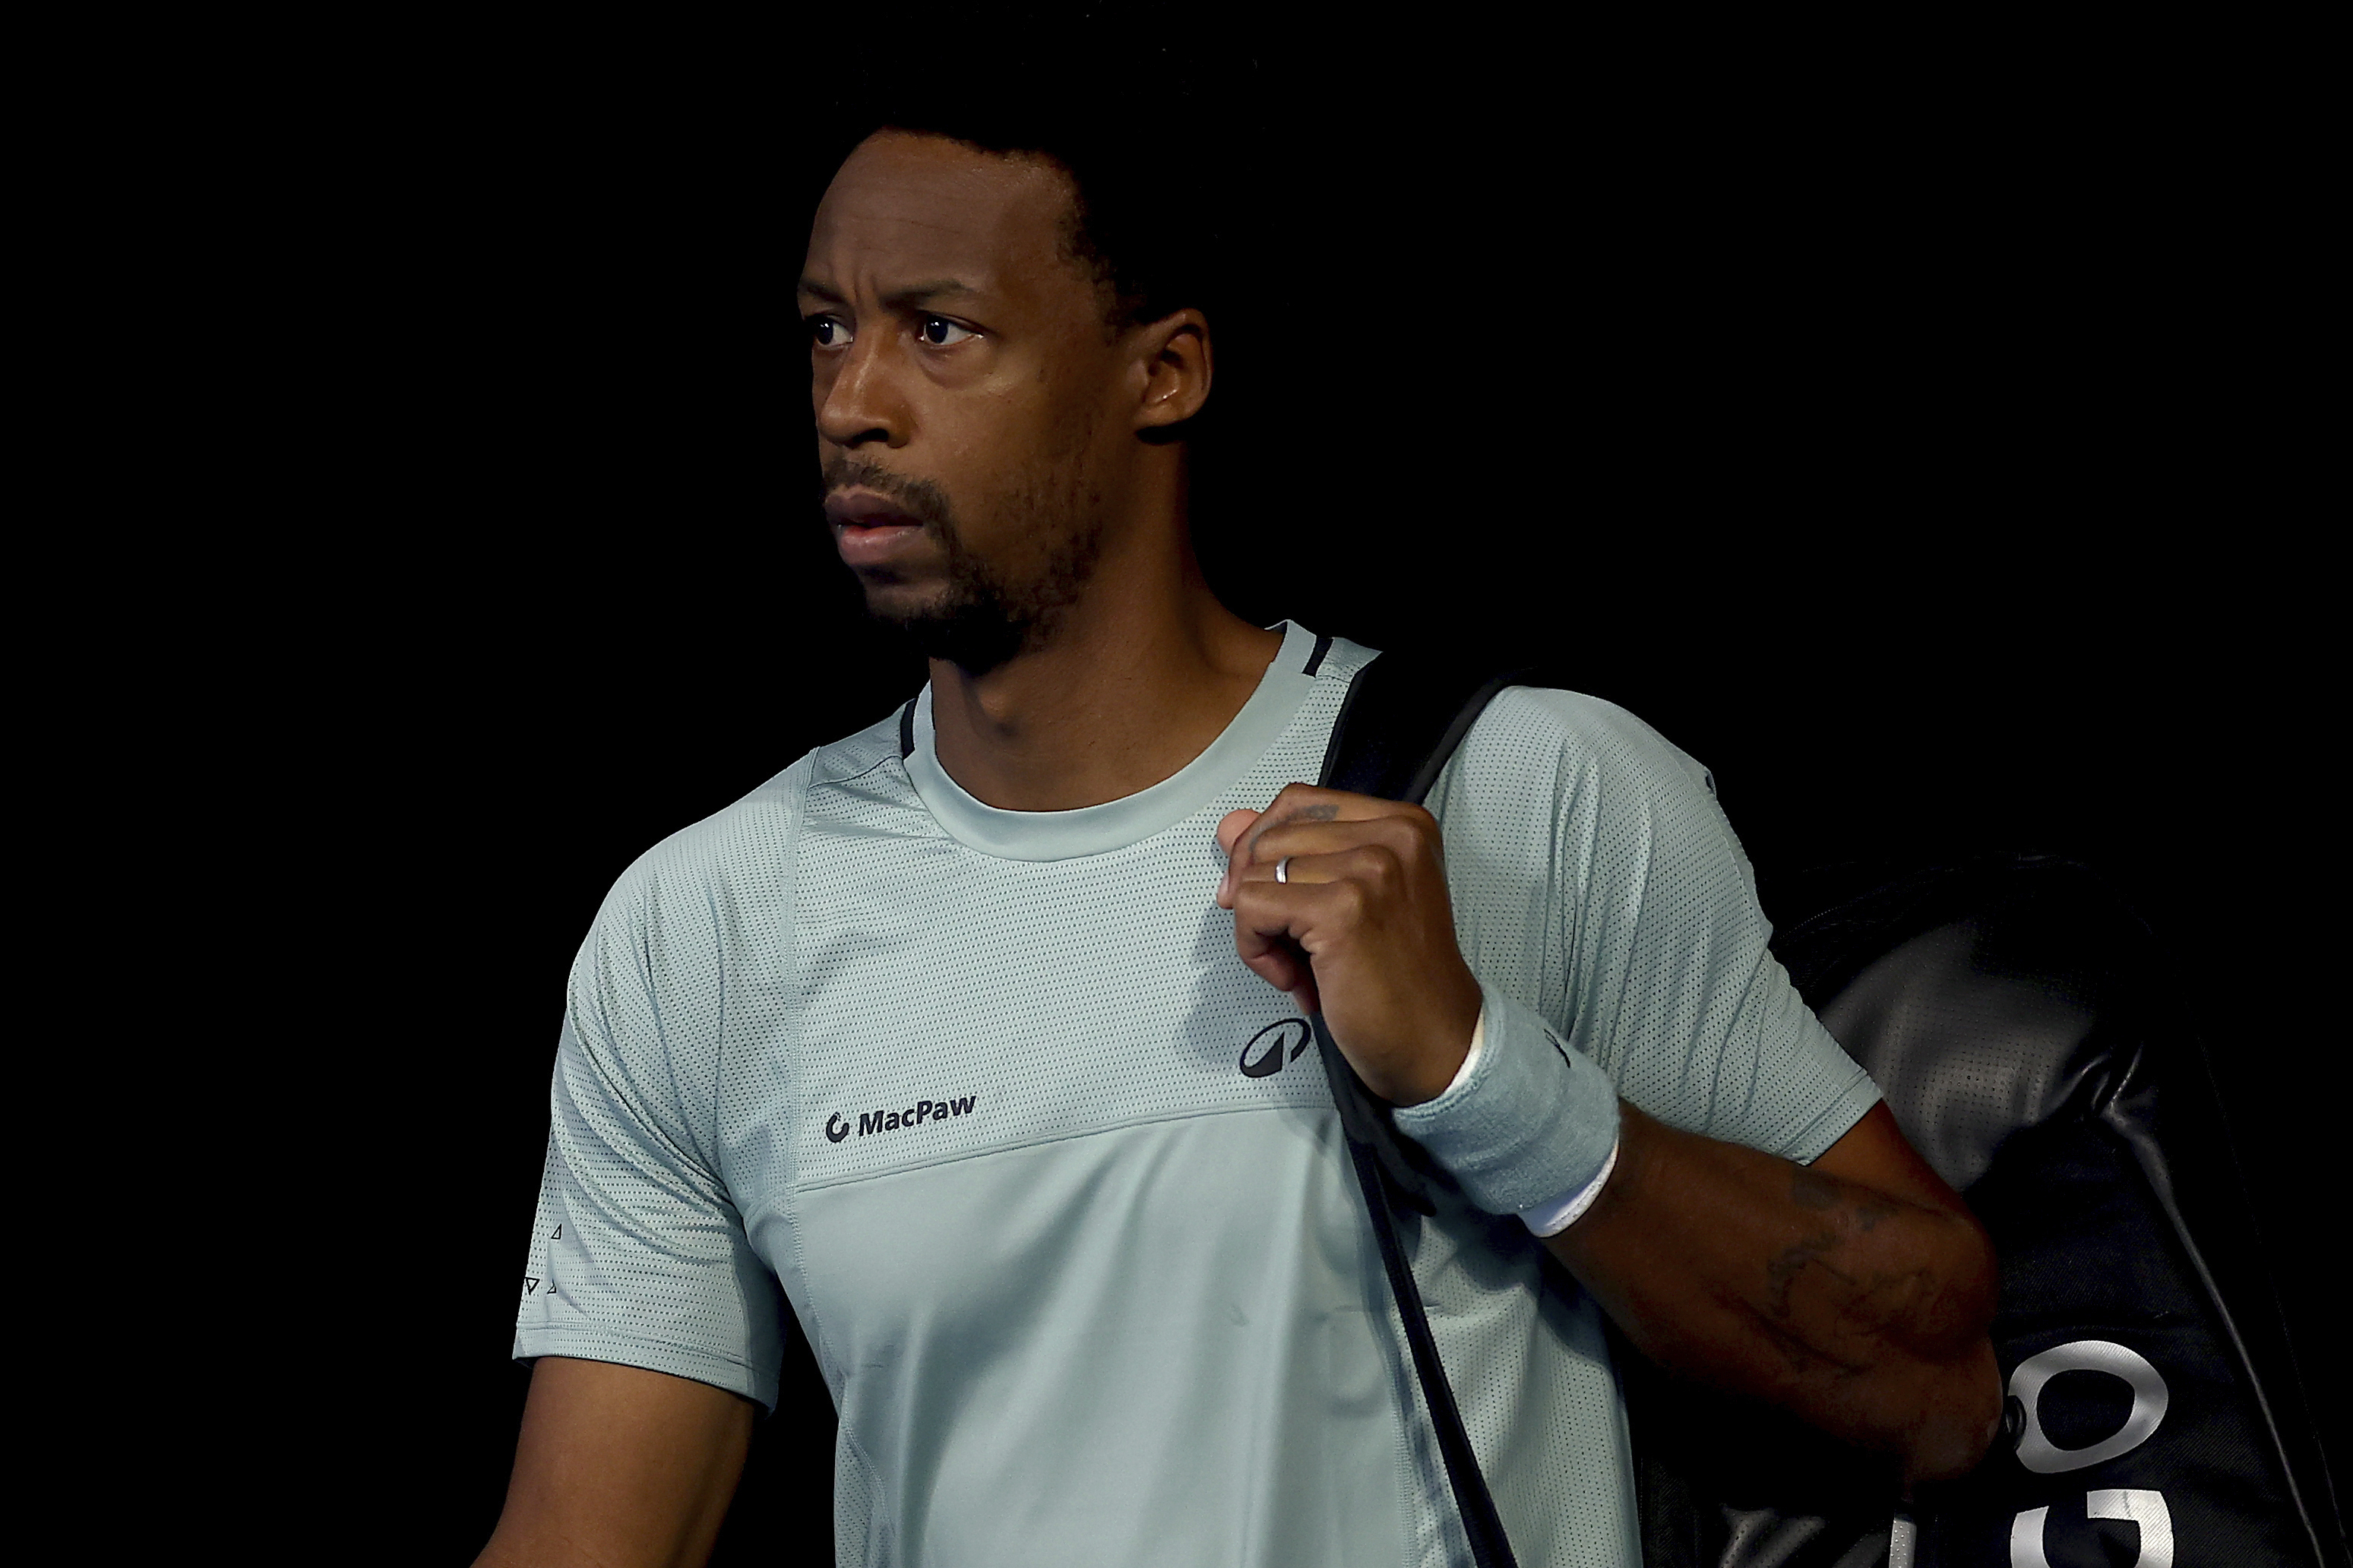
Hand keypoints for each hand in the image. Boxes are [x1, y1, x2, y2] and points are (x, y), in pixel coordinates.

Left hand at [1214, 784, 1483, 1106]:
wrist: (1436, 1041)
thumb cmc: (1398, 979)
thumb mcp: (1347, 898)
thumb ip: (1290, 853)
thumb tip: (1228, 824)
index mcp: (1401, 823)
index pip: (1296, 802)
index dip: (1265, 849)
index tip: (1271, 895)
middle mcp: (1392, 835)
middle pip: (1269, 837)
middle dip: (1260, 894)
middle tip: (1291, 945)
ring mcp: (1369, 868)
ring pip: (1253, 873)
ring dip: (1258, 929)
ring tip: (1299, 965)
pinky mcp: (1342, 909)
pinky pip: (1251, 907)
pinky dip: (1256, 949)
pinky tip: (1294, 978)